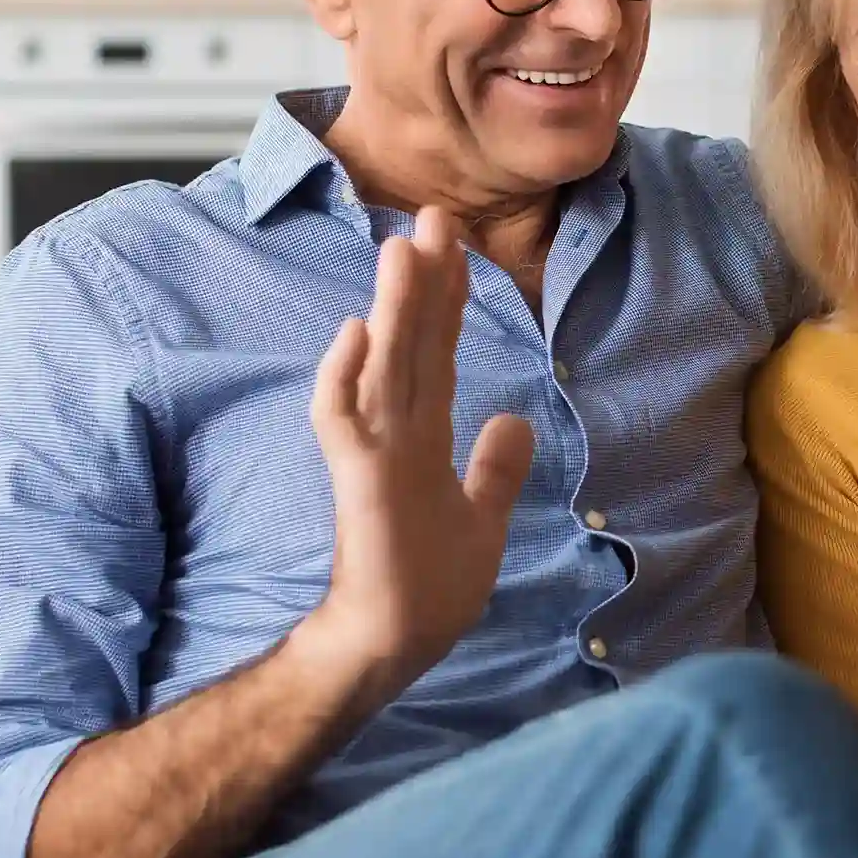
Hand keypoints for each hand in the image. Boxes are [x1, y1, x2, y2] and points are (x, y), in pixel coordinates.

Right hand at [305, 206, 534, 693]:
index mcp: (426, 437)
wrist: (396, 641)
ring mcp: (374, 453)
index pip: (438, 355)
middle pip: (412, 344)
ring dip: (393, 307)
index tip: (458, 251)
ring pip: (383, 366)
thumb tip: (514, 421)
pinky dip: (344, 378)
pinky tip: (355, 332)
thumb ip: (495, 470)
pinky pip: (343, 420)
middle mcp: (397, 433)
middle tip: (435, 216)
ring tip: (404, 248)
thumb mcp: (483, 519)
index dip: (448, 304)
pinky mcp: (358, 482)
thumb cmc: (432, 587)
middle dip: (424, 281)